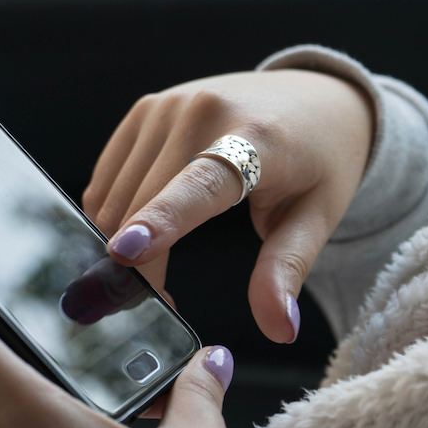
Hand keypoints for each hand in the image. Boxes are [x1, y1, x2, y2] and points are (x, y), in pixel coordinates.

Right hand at [83, 69, 373, 342]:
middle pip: (144, 202)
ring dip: (118, 243)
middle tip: (162, 307)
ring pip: (116, 194)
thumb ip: (288, 269)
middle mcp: (203, 110)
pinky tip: (138, 235)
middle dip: (139, 265)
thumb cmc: (319, 160)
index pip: (200, 184)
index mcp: (256, 137)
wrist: (313, 98)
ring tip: (153, 272)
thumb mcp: (317, 216)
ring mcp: (167, 105)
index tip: (124, 252)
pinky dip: (113, 214)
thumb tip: (280, 329)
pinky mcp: (144, 110)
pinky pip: (109, 178)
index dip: (161, 219)